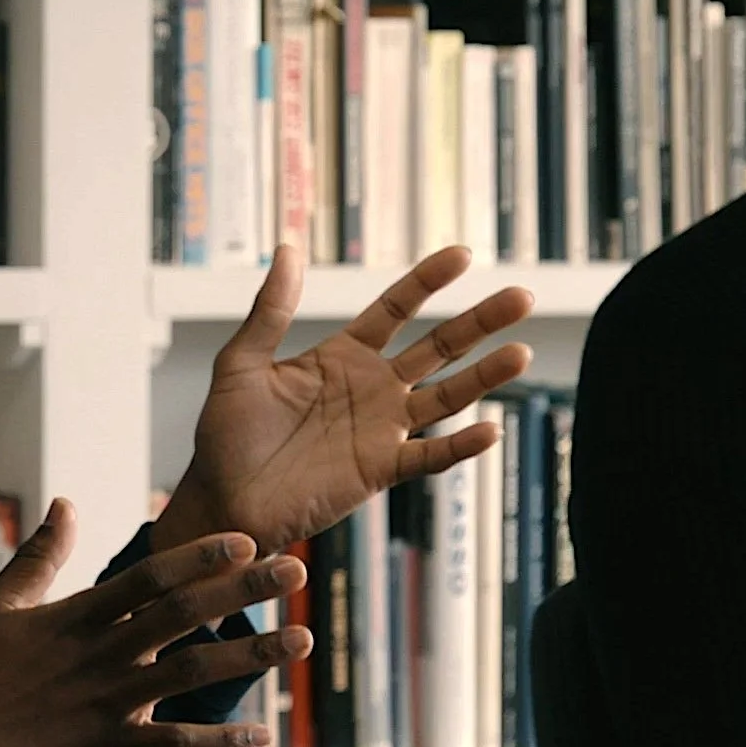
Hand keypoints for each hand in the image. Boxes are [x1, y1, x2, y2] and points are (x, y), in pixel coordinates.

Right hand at [0, 498, 311, 746]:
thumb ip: (39, 554)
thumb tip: (67, 503)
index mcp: (75, 615)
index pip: (148, 576)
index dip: (198, 555)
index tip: (244, 537)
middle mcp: (99, 653)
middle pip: (182, 614)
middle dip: (242, 589)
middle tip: (295, 571)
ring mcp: (106, 701)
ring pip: (191, 674)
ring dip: (251, 657)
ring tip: (301, 641)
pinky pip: (173, 745)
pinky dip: (219, 743)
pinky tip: (261, 739)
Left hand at [156, 245, 533, 556]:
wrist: (222, 499)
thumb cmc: (226, 435)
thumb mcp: (241, 363)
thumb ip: (269, 310)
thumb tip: (288, 247)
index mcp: (340, 356)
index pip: (395, 309)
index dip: (427, 281)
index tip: (463, 253)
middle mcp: (370, 388)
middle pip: (437, 347)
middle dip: (479, 322)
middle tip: (523, 295)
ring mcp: (380, 429)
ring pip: (446, 396)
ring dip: (484, 376)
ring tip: (522, 352)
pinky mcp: (379, 469)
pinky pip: (429, 456)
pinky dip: (460, 446)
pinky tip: (490, 429)